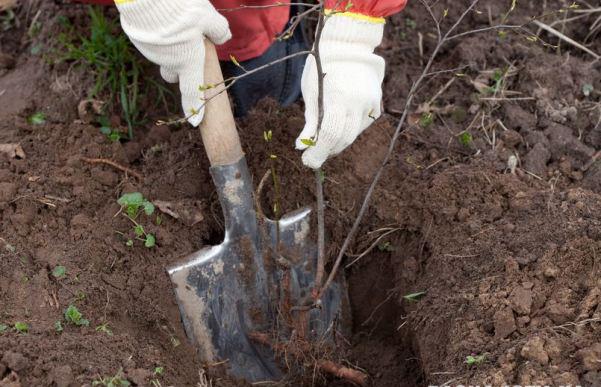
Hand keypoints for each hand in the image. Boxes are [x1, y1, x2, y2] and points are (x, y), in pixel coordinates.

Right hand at [116, 0, 230, 125]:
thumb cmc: (181, 9)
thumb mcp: (207, 16)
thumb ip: (218, 30)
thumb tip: (223, 37)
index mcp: (189, 62)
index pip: (192, 91)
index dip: (194, 107)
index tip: (195, 122)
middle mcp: (169, 62)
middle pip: (174, 74)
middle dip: (181, 67)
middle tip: (189, 46)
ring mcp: (151, 53)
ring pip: (163, 57)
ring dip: (170, 48)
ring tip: (176, 23)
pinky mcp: (138, 41)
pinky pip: (151, 44)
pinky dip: (158, 37)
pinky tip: (161, 19)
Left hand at [296, 14, 385, 168]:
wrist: (348, 46)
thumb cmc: (322, 68)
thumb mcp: (311, 92)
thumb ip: (310, 121)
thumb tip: (302, 146)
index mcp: (338, 98)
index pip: (330, 135)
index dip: (319, 152)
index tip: (308, 162)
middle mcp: (358, 103)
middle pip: (344, 139)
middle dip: (328, 149)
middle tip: (314, 153)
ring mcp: (370, 103)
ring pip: (354, 134)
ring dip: (339, 140)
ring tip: (326, 137)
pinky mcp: (377, 104)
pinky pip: (363, 124)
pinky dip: (350, 128)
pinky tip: (341, 121)